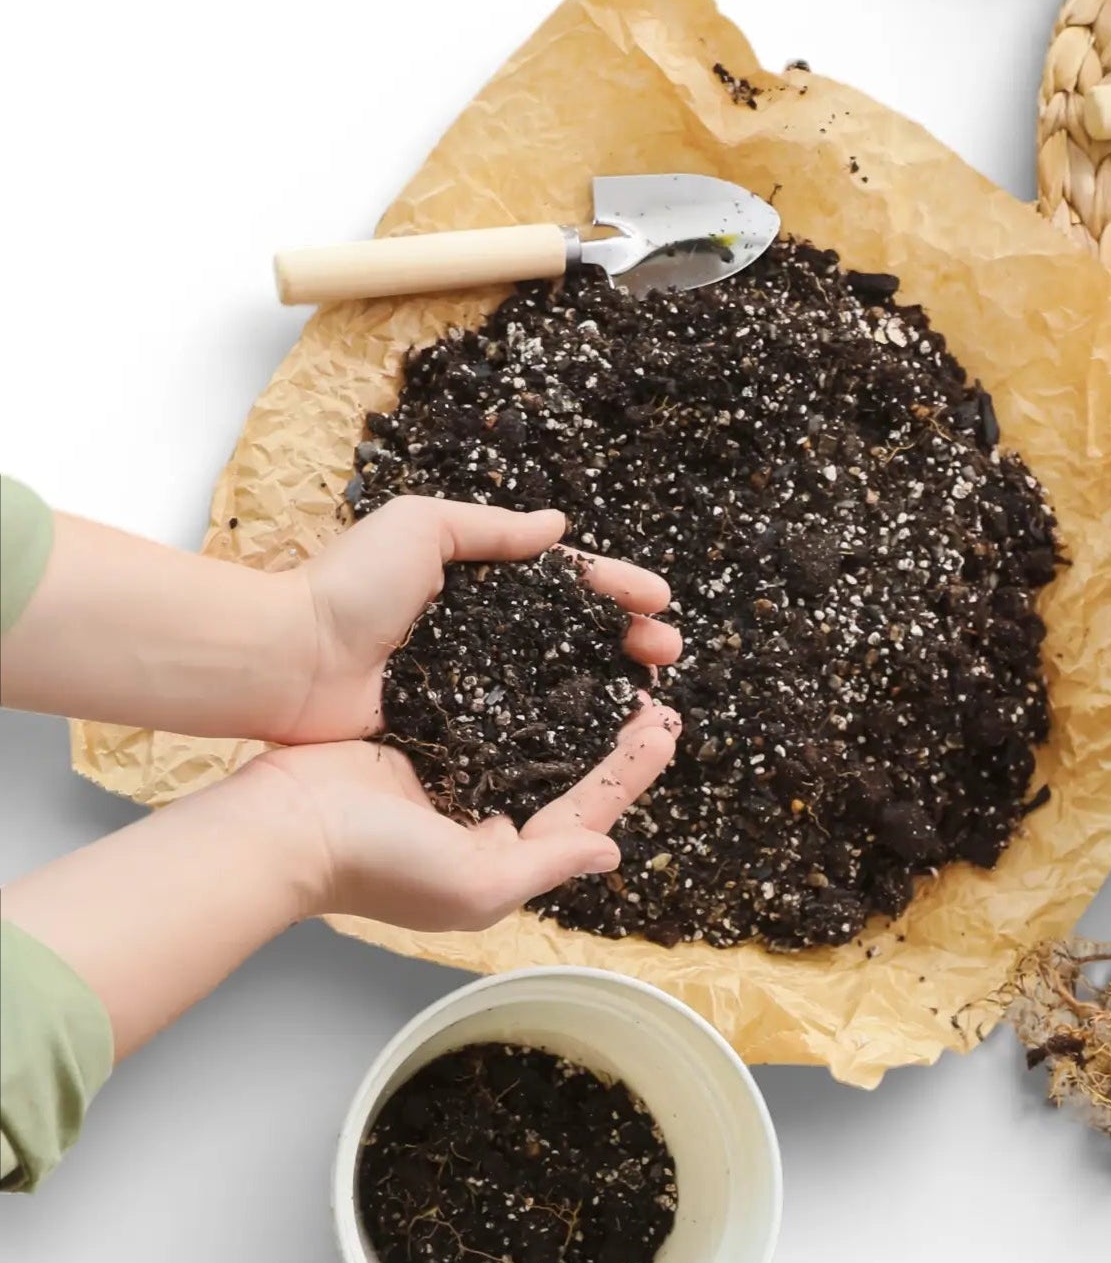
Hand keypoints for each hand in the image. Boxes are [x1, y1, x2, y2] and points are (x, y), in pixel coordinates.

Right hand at [253, 700, 680, 931]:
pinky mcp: (419, 738)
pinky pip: (484, 712)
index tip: (665, 728)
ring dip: (575, 708)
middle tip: (655, 693)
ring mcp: (451, 776)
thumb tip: (612, 851)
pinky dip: (520, 690)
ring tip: (617, 670)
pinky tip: (546, 659)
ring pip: (531, 738)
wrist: (284, 828)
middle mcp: (483, 819)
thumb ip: (548, 866)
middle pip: (565, 772)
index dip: (628, 773)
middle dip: (614, 737)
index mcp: (503, 858)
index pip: (584, 813)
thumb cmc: (378, 865)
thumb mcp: (475, 882)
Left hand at [278, 496, 681, 743]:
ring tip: (651, 693)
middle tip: (669, 652)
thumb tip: (558, 528)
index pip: (561, 581)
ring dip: (608, 685)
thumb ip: (491, 529)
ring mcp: (468, 684)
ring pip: (556, 683)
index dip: (614, 588)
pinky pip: (520, 729)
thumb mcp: (421, 527)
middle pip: (571, 634)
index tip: (659, 601)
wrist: (289, 661)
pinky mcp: (455, 731)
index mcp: (472, 578)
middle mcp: (477, 633)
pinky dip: (565, 730)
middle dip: (627, 639)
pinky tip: (603, 735)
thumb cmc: (345, 587)